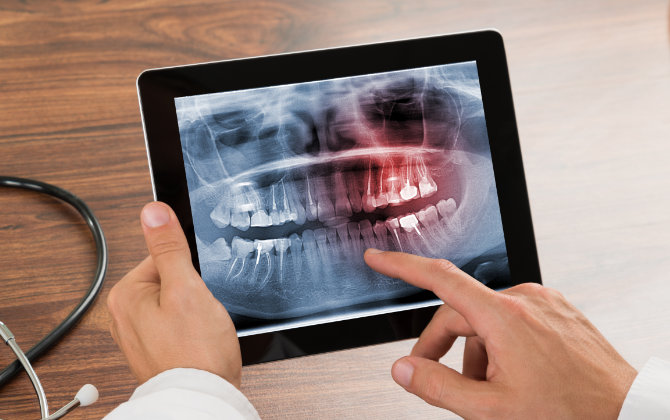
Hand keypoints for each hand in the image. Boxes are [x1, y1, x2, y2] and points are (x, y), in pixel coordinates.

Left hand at [107, 202, 240, 386]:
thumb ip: (169, 247)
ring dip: (194, 312)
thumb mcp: (185, 288)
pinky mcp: (155, 351)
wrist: (203, 397)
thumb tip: (153, 211)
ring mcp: (140, 336)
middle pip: (170, 281)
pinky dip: (192, 330)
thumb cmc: (195, 351)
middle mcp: (125, 316)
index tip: (197, 287)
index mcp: (126, 294)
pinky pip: (177, 326)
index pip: (162, 258)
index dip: (189, 270)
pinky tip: (199, 342)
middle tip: (201, 311)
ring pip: (177, 304)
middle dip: (192, 292)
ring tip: (201, 329)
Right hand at [364, 250, 636, 418]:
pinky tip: (512, 375)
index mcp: (503, 316)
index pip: (439, 279)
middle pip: (459, 311)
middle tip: (435, 379)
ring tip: (489, 389)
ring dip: (475, 351)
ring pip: (487, 319)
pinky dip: (500, 343)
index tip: (378, 258)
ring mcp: (543, 303)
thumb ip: (439, 387)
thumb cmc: (569, 412)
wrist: (625, 413)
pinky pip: (513, 319)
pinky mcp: (557, 310)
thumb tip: (403, 369)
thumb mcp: (492, 410)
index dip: (401, 266)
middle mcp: (524, 299)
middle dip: (441, 345)